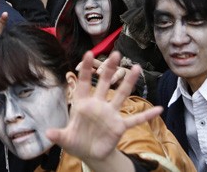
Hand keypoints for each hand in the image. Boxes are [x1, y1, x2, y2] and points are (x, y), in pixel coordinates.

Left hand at [46, 51, 162, 168]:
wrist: (90, 153)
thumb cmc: (75, 141)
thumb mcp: (65, 139)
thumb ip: (58, 134)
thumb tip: (47, 133)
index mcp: (82, 104)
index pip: (84, 83)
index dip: (86, 69)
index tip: (88, 54)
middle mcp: (98, 105)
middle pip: (105, 83)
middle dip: (110, 69)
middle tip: (116, 54)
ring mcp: (110, 114)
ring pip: (121, 95)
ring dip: (129, 82)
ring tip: (136, 68)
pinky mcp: (119, 126)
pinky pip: (135, 120)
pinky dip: (147, 116)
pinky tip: (159, 109)